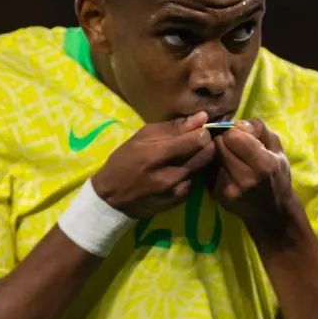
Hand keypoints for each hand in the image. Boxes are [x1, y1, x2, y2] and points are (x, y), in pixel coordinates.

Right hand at [92, 112, 214, 217]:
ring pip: (203, 168)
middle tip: (195, 142)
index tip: (198, 130)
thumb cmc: (123, 161)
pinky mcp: (180, 202)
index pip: (198, 140)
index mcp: (157, 154)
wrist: (111, 199)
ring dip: (198, 160)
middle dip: (205, 144)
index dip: (203, 132)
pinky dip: (191, 174)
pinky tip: (177, 172)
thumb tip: (202, 117)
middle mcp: (171, 175)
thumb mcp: (142, 137)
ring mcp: (177, 191)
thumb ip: (174, 128)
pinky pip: (195, 182)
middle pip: (206, 154)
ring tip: (183, 157)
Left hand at [208, 119, 300, 232]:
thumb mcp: (276, 147)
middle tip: (232, 145)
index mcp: (264, 164)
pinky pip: (208, 169)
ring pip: (211, 156)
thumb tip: (236, 123)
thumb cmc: (277, 175)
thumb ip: (258, 128)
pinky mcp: (217, 195)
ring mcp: (229, 189)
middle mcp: (245, 178)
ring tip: (229, 156)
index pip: (233, 136)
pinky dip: (215, 165)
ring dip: (218, 152)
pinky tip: (225, 169)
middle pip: (219, 144)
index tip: (240, 136)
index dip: (235, 131)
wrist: (272, 212)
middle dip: (224, 140)